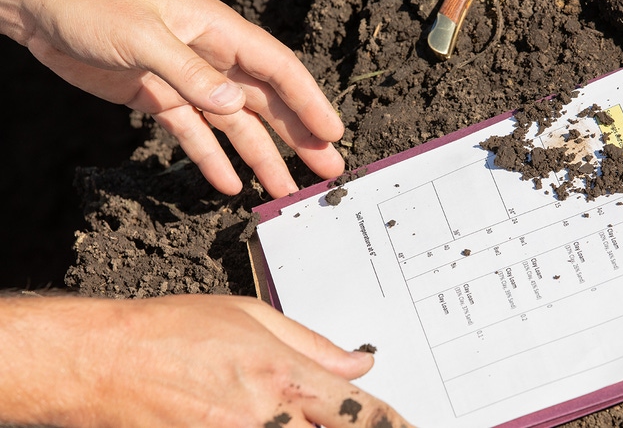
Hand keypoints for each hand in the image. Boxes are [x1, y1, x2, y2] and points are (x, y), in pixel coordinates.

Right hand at [0, 295, 410, 426]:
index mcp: (285, 375)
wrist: (103, 361)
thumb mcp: (250, 316)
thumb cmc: (171, 331)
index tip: (408, 427)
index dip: (393, 425)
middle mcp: (268, 418)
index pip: (360, 411)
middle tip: (373, 427)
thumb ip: (313, 344)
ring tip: (316, 424)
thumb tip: (359, 362)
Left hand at [5, 0, 344, 197]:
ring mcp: (188, 82)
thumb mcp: (143, 36)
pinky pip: (195, 136)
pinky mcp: (161, 100)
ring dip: (262, 156)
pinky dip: (211, 160)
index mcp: (217, 32)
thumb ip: (191, 73)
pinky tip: (229, 184)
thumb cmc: (90, 2)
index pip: (277, 70)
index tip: (331, 133)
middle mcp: (211, 58)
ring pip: (236, 125)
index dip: (308, 102)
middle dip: (299, 136)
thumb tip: (235, 107)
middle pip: (266, 102)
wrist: (40, 6)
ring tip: (286, 188)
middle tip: (326, 168)